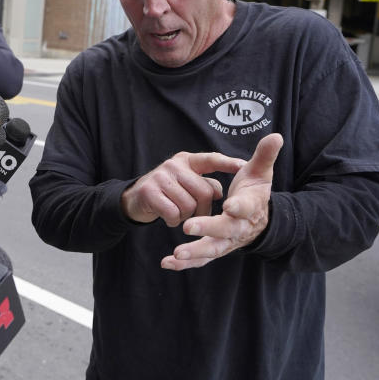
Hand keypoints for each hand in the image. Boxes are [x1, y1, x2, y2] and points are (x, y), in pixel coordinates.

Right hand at [120, 151, 246, 226]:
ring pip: (189, 205)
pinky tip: (168, 217)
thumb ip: (206, 184)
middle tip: (195, 214)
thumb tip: (218, 192)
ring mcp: (160, 177)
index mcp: (187, 160)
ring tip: (177, 212)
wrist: (136, 199)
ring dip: (186, 216)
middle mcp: (174, 165)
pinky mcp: (149, 192)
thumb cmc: (169, 192)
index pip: (211, 159)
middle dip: (203, 209)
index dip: (227, 163)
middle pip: (204, 192)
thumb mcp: (187, 183)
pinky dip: (173, 220)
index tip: (243, 165)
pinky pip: (173, 213)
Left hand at [162, 133, 283, 270]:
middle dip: (207, 229)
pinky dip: (185, 263)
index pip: (245, 208)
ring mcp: (227, 241)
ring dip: (194, 253)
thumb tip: (276, 136)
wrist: (259, 220)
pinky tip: (167, 262)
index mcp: (249, 207)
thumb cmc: (254, 192)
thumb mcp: (260, 173)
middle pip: (224, 231)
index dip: (239, 207)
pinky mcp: (216, 249)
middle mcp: (238, 227)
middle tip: (188, 226)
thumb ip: (264, 156)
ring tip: (176, 253)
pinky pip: (201, 259)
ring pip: (211, 249)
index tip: (229, 204)